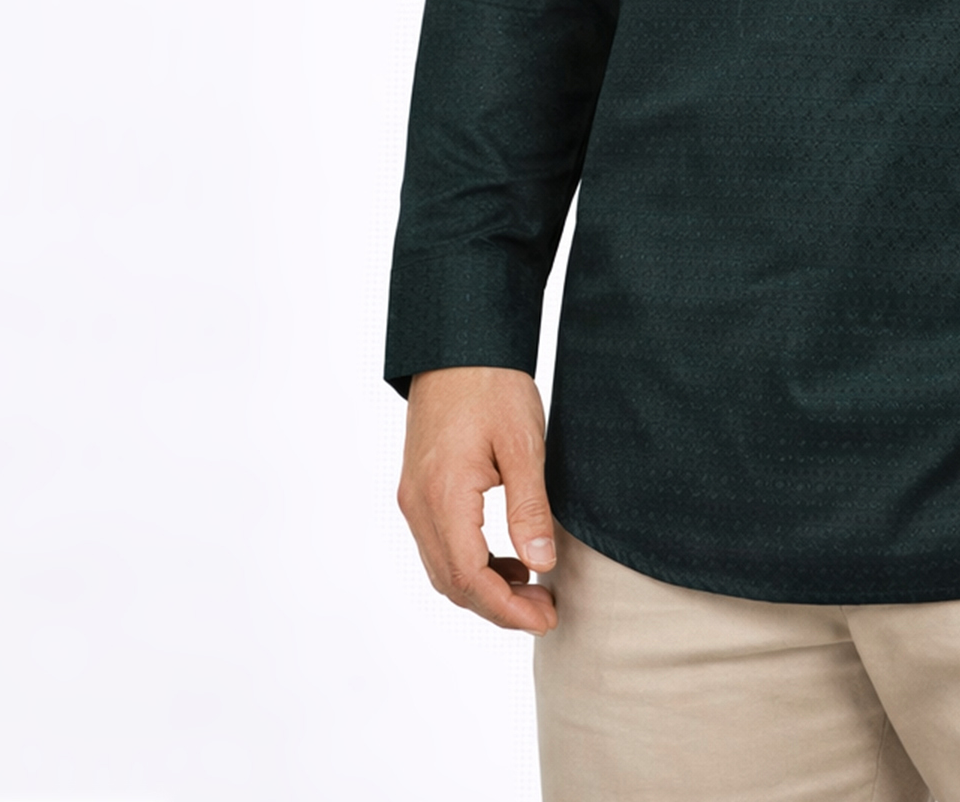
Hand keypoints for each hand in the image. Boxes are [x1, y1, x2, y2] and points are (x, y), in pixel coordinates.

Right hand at [398, 366, 558, 632]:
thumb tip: (540, 566)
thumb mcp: (524, 445)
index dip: (507, 609)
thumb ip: (530, 509)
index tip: (546, 617)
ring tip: (533, 587)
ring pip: (442, 568)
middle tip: (546, 610)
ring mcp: (412, 497)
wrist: (458, 342)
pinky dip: (471, 563)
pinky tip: (508, 558)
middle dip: (498, 607)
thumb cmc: (493, 385)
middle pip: (451, 582)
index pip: (469, 578)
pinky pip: (439, 544)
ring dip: (483, 587)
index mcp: (442, 495)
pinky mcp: (417, 488)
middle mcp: (417, 504)